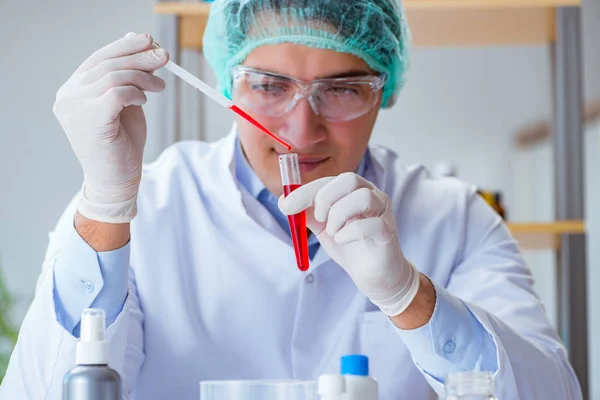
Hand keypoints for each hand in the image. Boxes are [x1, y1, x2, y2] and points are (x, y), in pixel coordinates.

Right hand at [53, 32, 168, 222]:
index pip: (99, 58)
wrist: (117, 180)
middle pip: (107, 64)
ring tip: (160, 87)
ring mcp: (74, 108)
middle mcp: (68, 96)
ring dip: (143, 77)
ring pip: (113, 76)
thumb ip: (130, 78)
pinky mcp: (89, 119)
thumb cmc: (122, 144)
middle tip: (165, 58)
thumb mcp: (128, 103)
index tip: (150, 41)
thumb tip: (143, 46)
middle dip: (140, 57)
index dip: (125, 47)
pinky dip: (135, 93)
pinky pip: (116, 93)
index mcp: (73, 90)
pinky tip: (143, 102)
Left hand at [279, 173, 420, 315]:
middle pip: (349, 179)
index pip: (328, 180)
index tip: (286, 207)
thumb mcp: (322, 228)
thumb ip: (307, 214)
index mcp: (353, 191)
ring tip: (332, 232)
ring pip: (363, 198)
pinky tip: (342, 240)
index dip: (305, 191)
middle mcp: (371, 195)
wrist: (373, 275)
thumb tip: (283, 201)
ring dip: (339, 215)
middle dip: (326, 198)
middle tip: (318, 219)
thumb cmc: (350, 246)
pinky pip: (371, 224)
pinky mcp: (388, 231)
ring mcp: (383, 212)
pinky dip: (350, 232)